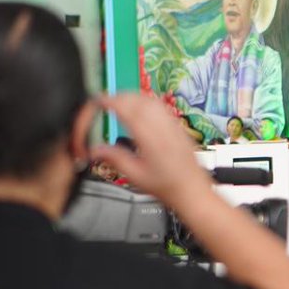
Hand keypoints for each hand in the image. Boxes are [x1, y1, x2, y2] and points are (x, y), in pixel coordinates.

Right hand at [92, 93, 210, 209]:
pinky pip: (161, 106)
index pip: (128, 109)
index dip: (110, 101)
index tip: (98, 101)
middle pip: (139, 99)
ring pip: (150, 100)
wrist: (193, 190)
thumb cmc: (168, 187)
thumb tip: (95, 150)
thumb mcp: (135, 176)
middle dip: (118, 97)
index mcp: (151, 139)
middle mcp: (164, 128)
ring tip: (118, 104)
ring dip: (132, 97)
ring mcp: (173, 125)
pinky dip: (145, 102)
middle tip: (104, 103)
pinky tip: (138, 110)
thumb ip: (114, 159)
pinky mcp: (178, 127)